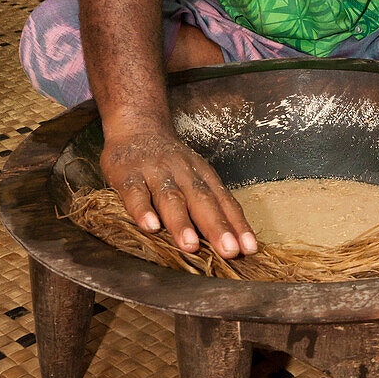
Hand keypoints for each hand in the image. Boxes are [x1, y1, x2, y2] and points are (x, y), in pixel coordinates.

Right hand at [100, 123, 256, 258]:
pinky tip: (150, 227)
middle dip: (217, 227)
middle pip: (203, 201)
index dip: (237, 225)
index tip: (250, 248)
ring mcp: (156, 174)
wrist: (138, 127)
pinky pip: (136, 194)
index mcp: (203, 175)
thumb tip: (231, 241)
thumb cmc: (170, 163)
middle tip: (230, 251)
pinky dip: (143, 211)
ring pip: (171, 199)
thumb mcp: (194, 176)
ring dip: (182, 223)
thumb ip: (208, 205)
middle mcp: (183, 174)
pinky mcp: (129, 176)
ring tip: (191, 245)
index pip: (224, 201)